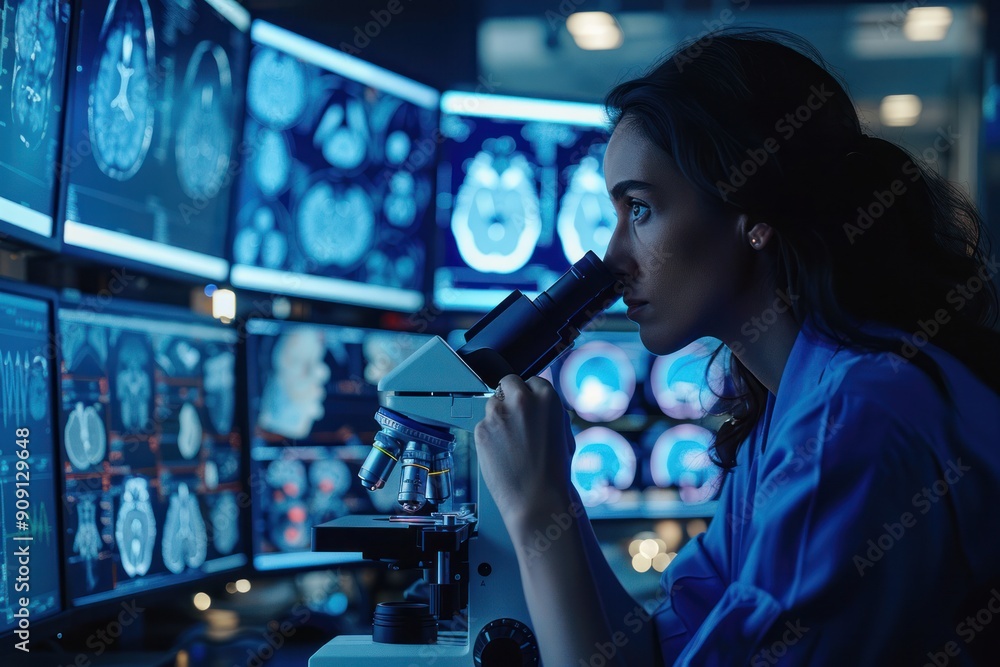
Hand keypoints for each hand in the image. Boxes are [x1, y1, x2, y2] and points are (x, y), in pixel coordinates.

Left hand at [474, 374, 573, 533]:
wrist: (537, 498)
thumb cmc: (554, 472)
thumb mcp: (563, 432)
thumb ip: (547, 412)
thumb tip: (536, 402)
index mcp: (547, 398)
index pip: (532, 381)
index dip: (530, 396)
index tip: (529, 408)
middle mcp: (521, 400)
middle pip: (509, 383)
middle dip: (511, 396)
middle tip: (514, 417)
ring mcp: (498, 414)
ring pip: (493, 404)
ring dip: (499, 417)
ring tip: (510, 443)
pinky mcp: (481, 429)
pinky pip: (483, 425)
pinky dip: (489, 437)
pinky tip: (501, 454)